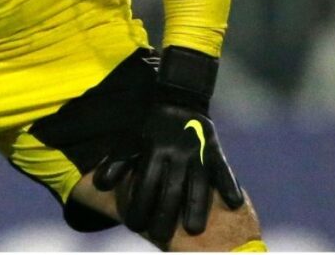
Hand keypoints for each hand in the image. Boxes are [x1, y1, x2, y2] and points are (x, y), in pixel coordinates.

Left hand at [93, 46, 243, 243]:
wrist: (179, 98)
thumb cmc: (151, 128)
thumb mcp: (131, 141)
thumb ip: (117, 163)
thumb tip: (99, 185)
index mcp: (153, 151)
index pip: (144, 185)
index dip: (139, 208)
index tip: (135, 227)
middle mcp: (175, 154)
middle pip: (171, 191)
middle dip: (164, 217)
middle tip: (160, 237)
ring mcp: (197, 153)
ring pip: (199, 185)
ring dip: (196, 208)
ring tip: (193, 230)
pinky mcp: (216, 150)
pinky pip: (225, 170)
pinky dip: (230, 185)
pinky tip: (234, 203)